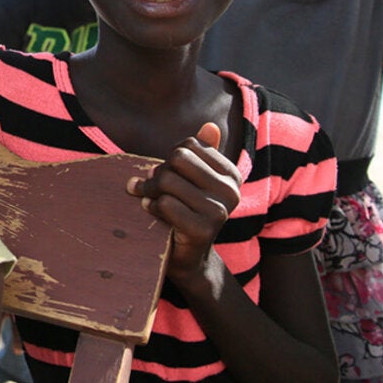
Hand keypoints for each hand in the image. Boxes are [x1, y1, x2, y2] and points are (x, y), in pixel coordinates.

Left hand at [126, 123, 241, 283]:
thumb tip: (210, 125)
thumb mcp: (195, 181)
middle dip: (159, 172)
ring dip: (150, 190)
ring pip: (167, 181)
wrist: (188, 257)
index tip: (171, 174)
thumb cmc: (187, 211)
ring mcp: (218, 212)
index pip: (189, 145)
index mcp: (232, 175)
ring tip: (150, 199)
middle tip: (153, 186)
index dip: (171, 157)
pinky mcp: (202, 229)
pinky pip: (164, 203)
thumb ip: (203, 153)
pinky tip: (154, 213)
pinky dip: (152, 207)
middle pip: (177, 159)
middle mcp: (231, 191)